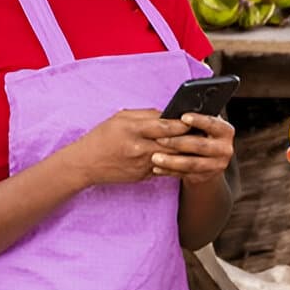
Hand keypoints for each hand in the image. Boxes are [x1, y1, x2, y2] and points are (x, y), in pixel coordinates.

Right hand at [64, 109, 189, 186]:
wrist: (85, 164)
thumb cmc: (102, 137)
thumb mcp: (121, 118)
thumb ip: (145, 115)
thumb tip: (168, 114)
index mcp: (133, 129)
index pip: (165, 126)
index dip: (183, 123)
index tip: (194, 119)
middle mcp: (139, 148)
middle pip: (172, 144)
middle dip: (190, 139)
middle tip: (204, 132)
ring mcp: (142, 165)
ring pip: (172, 159)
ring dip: (186, 153)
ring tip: (200, 146)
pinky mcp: (143, 176)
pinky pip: (164, 169)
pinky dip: (175, 163)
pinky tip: (185, 158)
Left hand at [151, 113, 234, 186]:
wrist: (211, 160)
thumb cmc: (202, 133)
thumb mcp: (205, 125)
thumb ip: (196, 120)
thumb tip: (175, 114)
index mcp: (226, 131)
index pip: (213, 124)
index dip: (199, 120)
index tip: (183, 117)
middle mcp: (225, 149)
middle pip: (200, 145)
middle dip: (178, 142)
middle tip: (159, 139)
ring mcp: (216, 165)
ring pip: (192, 164)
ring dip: (171, 161)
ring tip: (155, 157)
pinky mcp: (204, 177)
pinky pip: (185, 174)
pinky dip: (169, 171)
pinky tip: (156, 168)